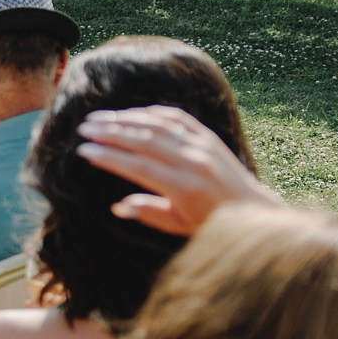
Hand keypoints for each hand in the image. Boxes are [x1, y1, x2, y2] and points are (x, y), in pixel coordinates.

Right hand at [76, 107, 277, 235]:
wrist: (252, 207)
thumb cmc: (211, 222)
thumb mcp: (178, 225)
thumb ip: (148, 213)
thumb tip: (118, 206)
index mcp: (184, 186)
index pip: (138, 166)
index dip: (109, 157)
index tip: (85, 151)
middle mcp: (193, 161)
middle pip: (144, 140)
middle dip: (111, 132)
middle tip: (84, 129)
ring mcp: (202, 145)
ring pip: (157, 125)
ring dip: (125, 119)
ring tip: (99, 119)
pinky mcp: (207, 136)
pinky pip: (176, 118)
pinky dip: (150, 113)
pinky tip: (130, 114)